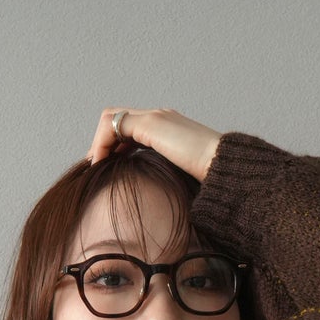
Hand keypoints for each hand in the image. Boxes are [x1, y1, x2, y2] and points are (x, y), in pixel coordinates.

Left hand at [85, 107, 221, 181]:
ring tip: (96, 166)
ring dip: (99, 142)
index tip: (106, 169)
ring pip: (111, 118)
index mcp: (167, 128)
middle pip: (118, 119)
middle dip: (103, 142)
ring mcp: (155, 117)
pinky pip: (113, 125)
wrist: (223, 170)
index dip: (114, 146)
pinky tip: (101, 164)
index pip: (131, 127)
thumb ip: (165, 177)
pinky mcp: (151, 123)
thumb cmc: (208, 181)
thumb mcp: (180, 178)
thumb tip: (158, 202)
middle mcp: (159, 117)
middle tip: (96, 167)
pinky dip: (102, 143)